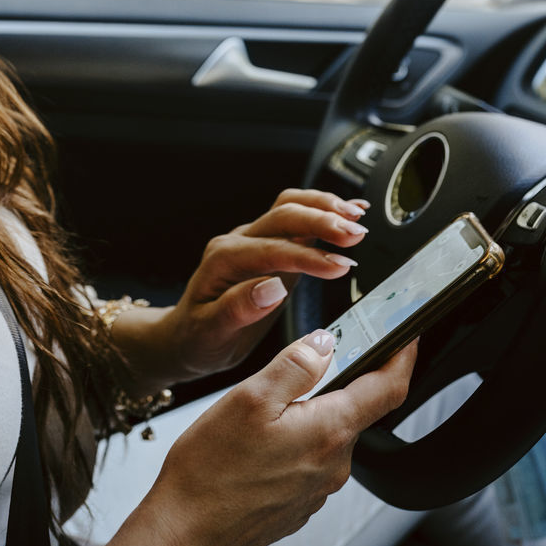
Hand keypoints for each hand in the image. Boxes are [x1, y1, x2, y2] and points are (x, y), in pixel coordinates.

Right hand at [109, 333, 416, 545]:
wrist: (185, 532)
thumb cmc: (210, 472)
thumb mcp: (250, 398)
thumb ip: (295, 365)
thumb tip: (326, 342)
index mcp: (328, 432)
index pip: (388, 389)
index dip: (403, 355)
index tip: (406, 335)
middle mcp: (332, 464)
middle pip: (357, 408)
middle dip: (342, 378)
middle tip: (314, 354)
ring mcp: (318, 487)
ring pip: (330, 431)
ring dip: (313, 408)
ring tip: (271, 398)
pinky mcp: (300, 500)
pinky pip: (311, 456)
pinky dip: (298, 435)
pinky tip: (263, 435)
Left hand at [160, 188, 368, 381]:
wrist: (186, 336)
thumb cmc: (197, 338)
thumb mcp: (211, 333)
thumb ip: (238, 308)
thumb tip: (272, 287)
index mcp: (224, 260)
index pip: (272, 249)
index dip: (309, 256)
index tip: (340, 267)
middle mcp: (238, 241)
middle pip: (283, 215)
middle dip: (322, 221)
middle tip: (357, 234)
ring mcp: (254, 239)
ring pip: (290, 206)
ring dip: (325, 208)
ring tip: (358, 218)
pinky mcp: (269, 245)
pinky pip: (296, 218)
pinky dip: (323, 210)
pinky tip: (350, 211)